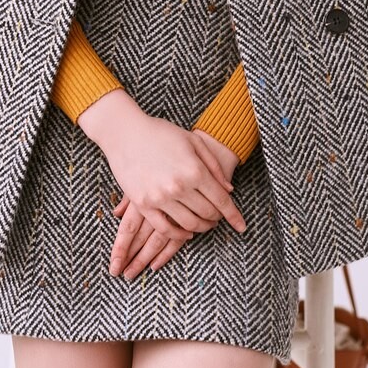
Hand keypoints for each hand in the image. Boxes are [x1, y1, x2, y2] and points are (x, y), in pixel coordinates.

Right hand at [108, 130, 243, 279]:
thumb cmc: (161, 132)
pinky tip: (185, 232)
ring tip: (204, 224)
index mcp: (194, 170)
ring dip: (201, 228)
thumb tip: (229, 190)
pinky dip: (178, 235)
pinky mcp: (143, 204)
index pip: (221, 200)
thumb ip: (213, 166)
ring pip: (189, 224)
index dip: (234, 215)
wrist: (126, 132)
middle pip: (207, 214)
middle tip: (218, 217)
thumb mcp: (193, 141)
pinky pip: (164, 228)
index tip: (242, 226)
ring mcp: (160, 197)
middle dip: (217, 218)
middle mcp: (179, 186)